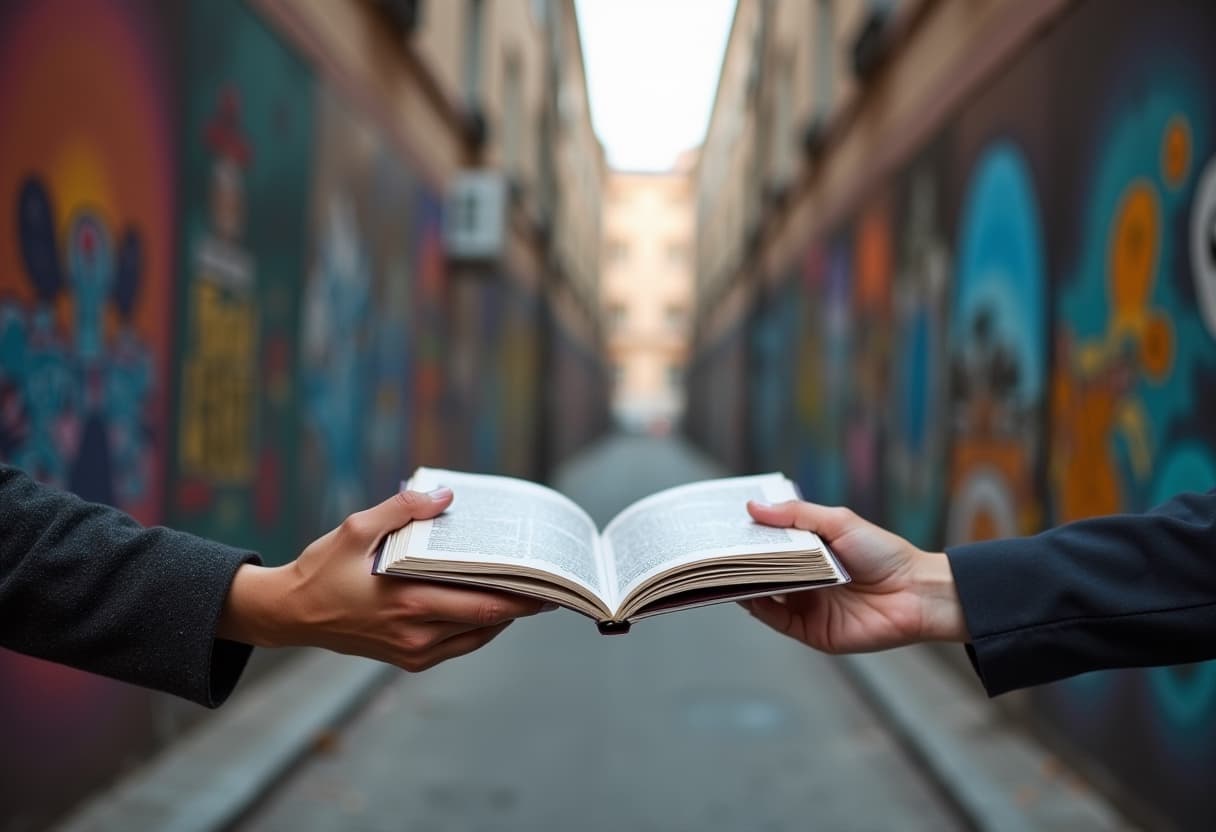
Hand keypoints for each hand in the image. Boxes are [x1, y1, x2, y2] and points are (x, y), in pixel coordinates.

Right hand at [218, 487, 551, 670]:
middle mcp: (416, 633)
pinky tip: (491, 605)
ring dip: (502, 616)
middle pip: (488, 620)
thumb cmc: (323, 568)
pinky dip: (479, 627)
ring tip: (527, 592)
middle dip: (522, 604)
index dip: (520, 593)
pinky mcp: (408, 659)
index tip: (546, 578)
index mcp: (408, 601)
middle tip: (550, 586)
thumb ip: (403, 508)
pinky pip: (458, 645)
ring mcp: (413, 651)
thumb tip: (445, 496)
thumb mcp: (357, 528)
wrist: (291, 615)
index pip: (482, 602)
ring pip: (476, 636)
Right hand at [741, 500, 967, 653]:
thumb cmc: (883, 553)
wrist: (917, 593)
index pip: (769, 544)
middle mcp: (804, 580)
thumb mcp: (838, 522)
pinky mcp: (810, 631)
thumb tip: (752, 508)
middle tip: (710, 546)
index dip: (746, 535)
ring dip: (742, 582)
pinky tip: (743, 592)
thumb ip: (795, 516)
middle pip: (761, 570)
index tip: (720, 523)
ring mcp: (805, 606)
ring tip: (719, 567)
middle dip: (737, 559)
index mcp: (810, 553)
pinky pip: (775, 619)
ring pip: (763, 595)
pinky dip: (757, 607)